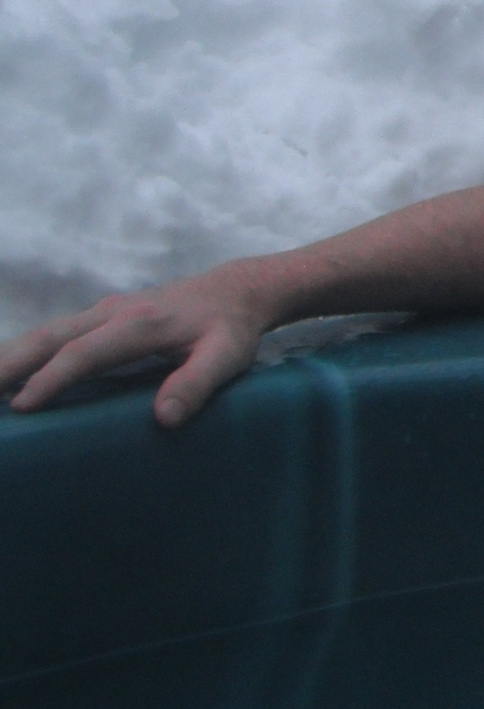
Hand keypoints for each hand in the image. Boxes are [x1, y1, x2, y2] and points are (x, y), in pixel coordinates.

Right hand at [1, 267, 280, 427]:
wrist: (235, 291)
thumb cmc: (231, 329)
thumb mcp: (228, 357)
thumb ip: (198, 384)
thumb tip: (164, 418)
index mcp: (140, 324)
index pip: (85, 352)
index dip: (53, 378)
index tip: (22, 405)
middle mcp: (113, 313)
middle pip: (49, 336)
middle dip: (9, 363)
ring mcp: (102, 312)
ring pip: (44, 332)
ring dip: (9, 356)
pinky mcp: (99, 317)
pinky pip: (53, 334)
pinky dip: (24, 351)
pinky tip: (7, 373)